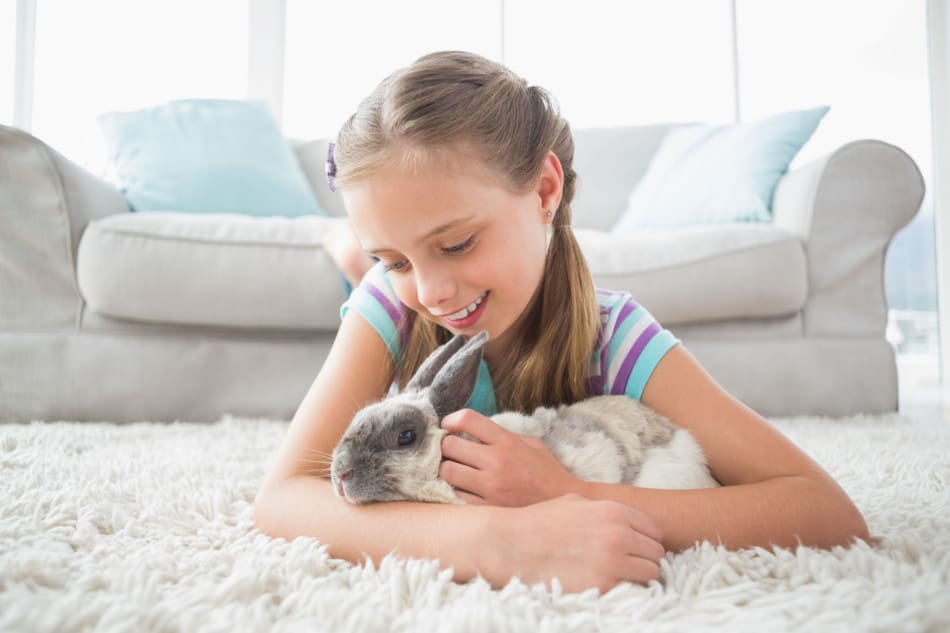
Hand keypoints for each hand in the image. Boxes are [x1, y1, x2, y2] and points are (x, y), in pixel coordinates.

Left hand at [439, 408, 583, 505]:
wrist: (563, 503)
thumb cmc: (546, 472)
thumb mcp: (530, 444)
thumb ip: (502, 435)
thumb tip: (473, 431)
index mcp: (507, 442)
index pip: (468, 420)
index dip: (450, 420)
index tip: (447, 425)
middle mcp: (497, 461)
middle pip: (450, 445)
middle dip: (445, 446)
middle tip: (450, 450)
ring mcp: (491, 487)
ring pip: (448, 472)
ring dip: (446, 469)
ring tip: (453, 470)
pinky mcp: (488, 508)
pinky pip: (456, 496)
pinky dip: (455, 491)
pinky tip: (463, 489)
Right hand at [481, 494, 665, 593]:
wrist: (512, 545)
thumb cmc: (539, 522)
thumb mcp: (574, 502)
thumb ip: (603, 509)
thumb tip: (622, 519)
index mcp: (613, 511)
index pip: (653, 529)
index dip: (646, 540)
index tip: (637, 548)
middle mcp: (618, 534)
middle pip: (656, 552)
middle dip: (645, 558)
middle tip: (629, 565)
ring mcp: (613, 561)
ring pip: (652, 573)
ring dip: (640, 576)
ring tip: (622, 577)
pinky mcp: (603, 586)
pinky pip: (633, 590)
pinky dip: (626, 590)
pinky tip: (609, 585)